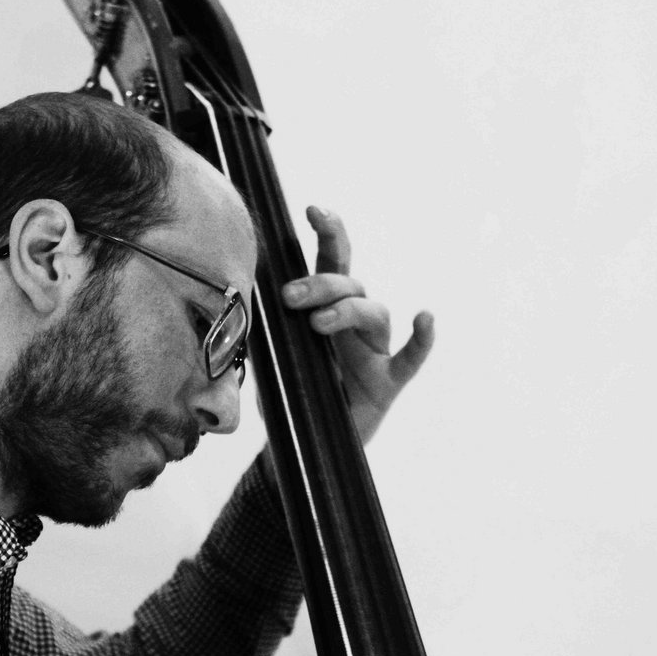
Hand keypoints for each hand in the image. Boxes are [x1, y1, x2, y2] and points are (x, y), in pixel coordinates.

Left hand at [280, 205, 434, 443]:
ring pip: (374, 313)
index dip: (329, 232)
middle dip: (321, 283)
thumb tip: (231, 304)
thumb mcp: (268, 355)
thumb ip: (260, 329)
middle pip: (351, 284)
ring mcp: (374, 351)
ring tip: (318, 323)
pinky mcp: (387, 382)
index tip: (313, 210)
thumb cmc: (290, 394)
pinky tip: (425, 317)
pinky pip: (410, 358)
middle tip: (290, 297)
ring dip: (346, 310)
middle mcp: (354, 323)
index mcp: (325, 308)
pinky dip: (422, 339)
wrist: (302, 445)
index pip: (331, 262)